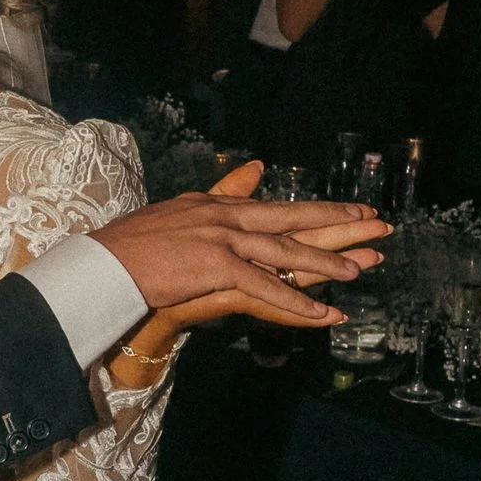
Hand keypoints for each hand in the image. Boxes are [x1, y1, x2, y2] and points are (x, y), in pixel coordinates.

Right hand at [102, 186, 384, 332]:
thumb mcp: (181, 212)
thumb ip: (221, 192)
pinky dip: (296, 302)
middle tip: (377, 224)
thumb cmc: (132, 246)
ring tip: (360, 271)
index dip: (317, 208)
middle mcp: (225, 216)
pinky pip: (265, 287)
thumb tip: (255, 168)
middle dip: (337, 221)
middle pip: (292, 218)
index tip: (352, 209)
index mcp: (216, 205)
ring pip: (285, 253)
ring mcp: (222, 239)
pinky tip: (322, 312)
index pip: (276, 207)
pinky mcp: (217, 266)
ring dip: (325, 263)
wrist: (104, 264)